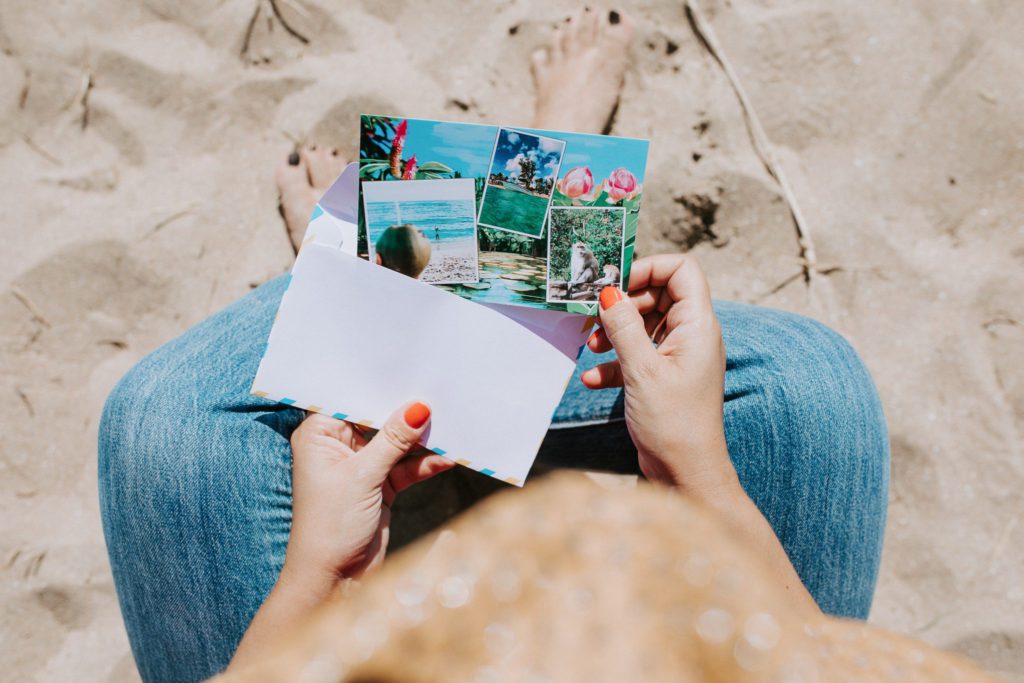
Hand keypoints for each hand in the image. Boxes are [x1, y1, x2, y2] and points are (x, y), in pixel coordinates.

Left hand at [282, 402, 453, 592]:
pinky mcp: (381, 486)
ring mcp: (361, 467)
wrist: (334, 579)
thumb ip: (393, 441)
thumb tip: (418, 408)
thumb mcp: (364, 476)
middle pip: (377, 420)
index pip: (351, 400)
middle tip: (437, 393)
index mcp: (320, 435)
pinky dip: (424, 464)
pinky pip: (406, 467)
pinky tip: (447, 458)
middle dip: (405, 412)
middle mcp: (339, 446)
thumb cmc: (330, 525)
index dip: (378, 387)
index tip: (409, 370)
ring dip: (420, 440)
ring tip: (450, 425)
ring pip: (396, 444)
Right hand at [582, 254, 734, 495]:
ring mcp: (677, 356)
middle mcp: (691, 335)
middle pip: (657, 293)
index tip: (615, 283)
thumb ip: (623, 327)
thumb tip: (607, 291)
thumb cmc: (675, 425)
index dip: (648, 268)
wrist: (686, 474)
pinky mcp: (663, 376)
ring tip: (591, 346)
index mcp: (697, 326)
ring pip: (643, 323)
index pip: (681, 270)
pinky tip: (594, 378)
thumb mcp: (642, 371)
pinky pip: (636, 354)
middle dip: (622, 303)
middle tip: (594, 316)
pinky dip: (614, 361)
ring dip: (614, 331)